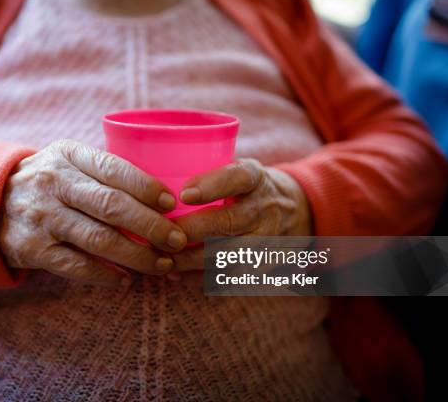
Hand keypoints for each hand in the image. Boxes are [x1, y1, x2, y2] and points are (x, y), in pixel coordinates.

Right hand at [0, 140, 187, 287]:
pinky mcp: (33, 249)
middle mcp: (53, 182)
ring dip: (137, 256)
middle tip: (178, 240)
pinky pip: (77, 266)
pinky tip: (126, 279)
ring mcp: (42, 216)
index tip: (172, 204)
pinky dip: (106, 275)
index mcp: (68, 154)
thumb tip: (162, 200)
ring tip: (162, 264)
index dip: (147, 187)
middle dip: (151, 226)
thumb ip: (104, 173)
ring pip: (99, 239)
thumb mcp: (67, 162)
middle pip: (111, 206)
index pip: (114, 169)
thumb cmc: (47, 183)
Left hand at [168, 159, 311, 276]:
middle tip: (161, 233)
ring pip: (227, 255)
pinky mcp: (261, 267)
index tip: (184, 195)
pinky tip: (175, 274)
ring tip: (162, 256)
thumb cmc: (246, 189)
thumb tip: (154, 177)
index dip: (212, 186)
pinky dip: (198, 278)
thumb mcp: (238, 169)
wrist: (292, 213)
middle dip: (192, 230)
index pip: (239, 178)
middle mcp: (264, 210)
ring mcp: (266, 241)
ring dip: (191, 258)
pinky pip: (228, 277)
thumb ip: (207, 172)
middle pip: (229, 222)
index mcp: (256, 179)